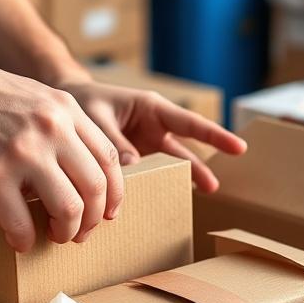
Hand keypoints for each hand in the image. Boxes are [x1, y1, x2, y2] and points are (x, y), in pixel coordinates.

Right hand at [0, 55, 123, 251]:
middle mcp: (50, 129)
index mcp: (63, 109)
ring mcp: (22, 153)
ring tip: (54, 236)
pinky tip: (18, 241)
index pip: (110, 157)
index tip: (107, 210)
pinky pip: (21, 223)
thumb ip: (56, 126)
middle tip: (81, 232)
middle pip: (97, 187)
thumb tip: (76, 170)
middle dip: (94, 218)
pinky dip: (24, 240)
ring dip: (66, 232)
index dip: (113, 192)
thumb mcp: (28, 95)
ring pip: (69, 209)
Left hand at [59, 81, 246, 192]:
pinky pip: (151, 172)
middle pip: (186, 148)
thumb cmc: (85, 102)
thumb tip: (134, 168)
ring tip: (198, 197)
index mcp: (151, 108)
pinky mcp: (136, 158)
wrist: (65, 107)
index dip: (215, 136)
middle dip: (201, 167)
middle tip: (214, 187)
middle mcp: (155, 126)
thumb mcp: (96, 116)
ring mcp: (147, 144)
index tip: (238, 147)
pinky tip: (161, 200)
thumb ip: (114, 141)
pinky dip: (156, 185)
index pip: (189, 123)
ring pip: (171, 164)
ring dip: (183, 179)